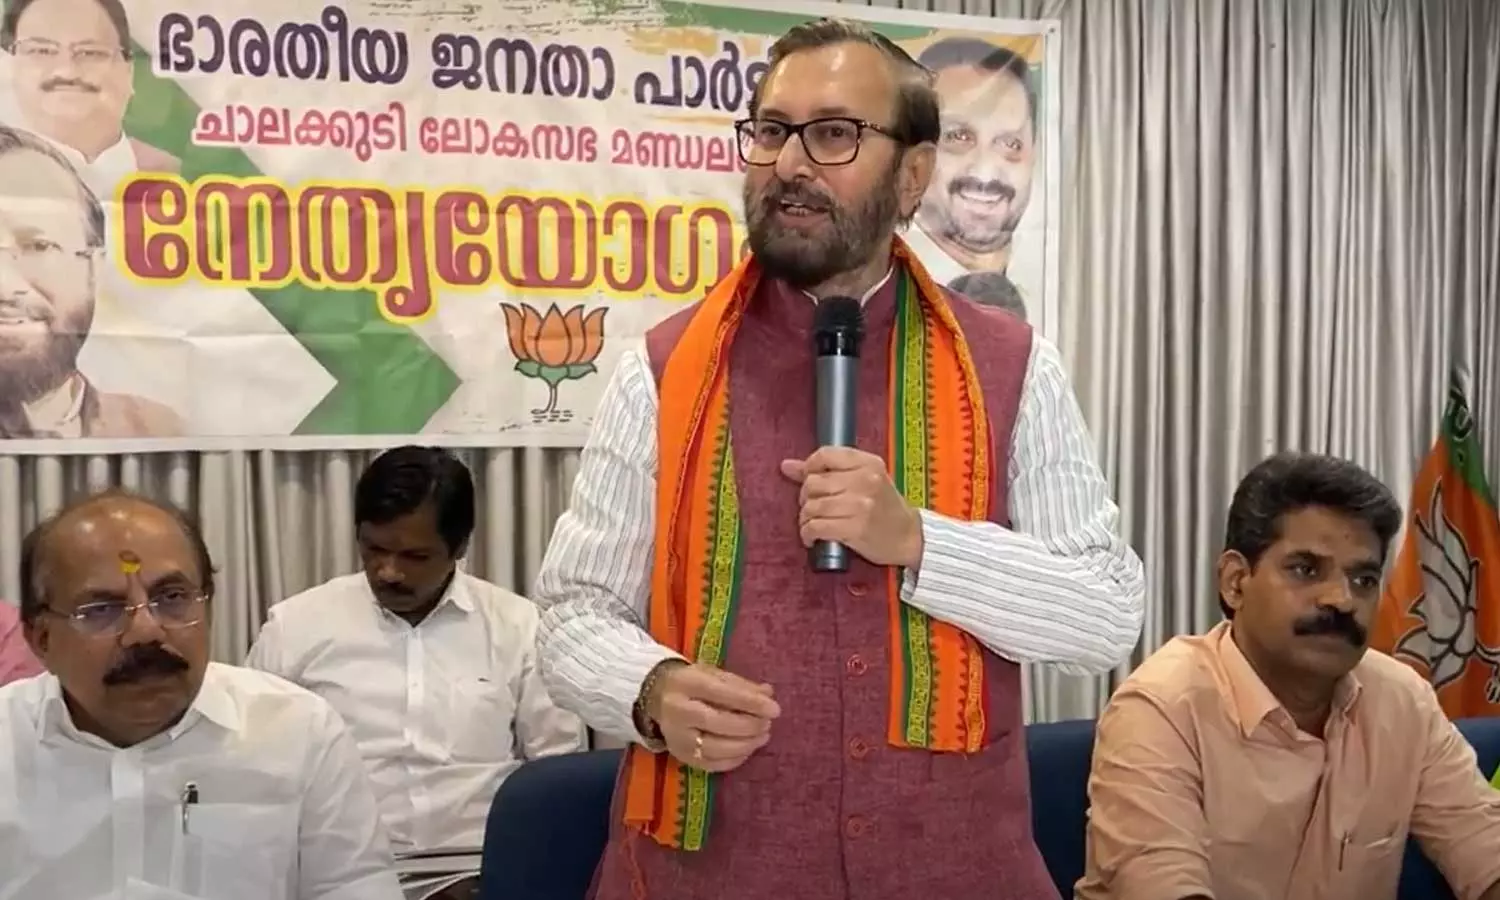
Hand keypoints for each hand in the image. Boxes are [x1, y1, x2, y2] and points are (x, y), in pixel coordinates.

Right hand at [646, 662, 779, 772]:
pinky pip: (712, 764)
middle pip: (717, 723)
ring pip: (715, 748)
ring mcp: (677, 738)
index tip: (774, 708)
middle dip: (748, 725)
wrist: (656, 698)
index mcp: (686, 684)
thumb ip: (740, 685)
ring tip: (763, 736)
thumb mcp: (713, 675)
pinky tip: (748, 748)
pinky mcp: (680, 756)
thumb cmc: (692, 684)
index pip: (721, 693)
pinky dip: (735, 759)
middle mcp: (677, 711)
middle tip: (767, 723)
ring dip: (745, 745)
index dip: (749, 702)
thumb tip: (768, 694)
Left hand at [780, 446, 923, 568]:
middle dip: (805, 497)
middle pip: (813, 482)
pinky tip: (812, 537)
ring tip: (811, 524)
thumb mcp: (863, 480)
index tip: (808, 479)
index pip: (824, 455)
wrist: (908, 536)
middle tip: (812, 506)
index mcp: (869, 463)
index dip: (808, 467)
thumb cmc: (884, 507)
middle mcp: (865, 481)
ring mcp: (861, 505)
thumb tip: (786, 465)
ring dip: (805, 518)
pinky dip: (808, 534)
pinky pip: (816, 527)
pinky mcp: (855, 529)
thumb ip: (827, 470)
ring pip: (812, 506)